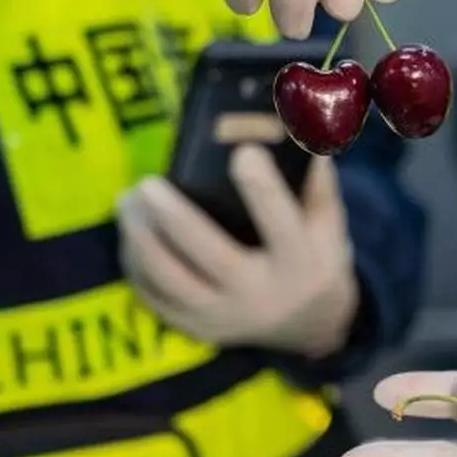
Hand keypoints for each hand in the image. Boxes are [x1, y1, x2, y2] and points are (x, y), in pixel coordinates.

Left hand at [117, 144, 357, 357]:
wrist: (307, 326)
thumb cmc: (313, 259)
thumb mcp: (328, 224)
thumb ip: (314, 181)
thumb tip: (296, 128)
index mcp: (299, 262)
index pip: (280, 224)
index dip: (262, 188)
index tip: (242, 151)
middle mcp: (260, 293)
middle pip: (210, 255)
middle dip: (174, 218)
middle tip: (147, 184)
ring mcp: (224, 316)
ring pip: (170, 279)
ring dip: (142, 238)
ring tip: (127, 201)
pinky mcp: (196, 327)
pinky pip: (155, 297)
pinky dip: (135, 264)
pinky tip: (130, 234)